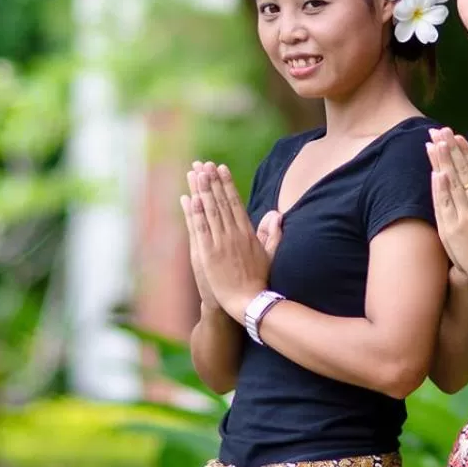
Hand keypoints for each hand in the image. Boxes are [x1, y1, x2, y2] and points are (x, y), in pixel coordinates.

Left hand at [185, 162, 272, 319]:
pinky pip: (200, 228)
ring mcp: (220, 243)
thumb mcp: (270, 255)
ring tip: (195, 173)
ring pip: (209, 211)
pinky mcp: (208, 253)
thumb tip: (277, 214)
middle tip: (203, 164)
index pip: (235, 202)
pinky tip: (190, 197)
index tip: (220, 168)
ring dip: (201, 190)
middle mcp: (233, 234)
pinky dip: (195, 212)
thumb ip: (272, 234)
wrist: (249, 302)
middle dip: (211, 181)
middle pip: (220, 201)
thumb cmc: (260, 281)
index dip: (226, 184)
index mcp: (247, 232)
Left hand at [427, 128, 467, 291]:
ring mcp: (463, 216)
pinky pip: (444, 204)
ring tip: (432, 143)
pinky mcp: (451, 229)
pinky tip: (435, 172)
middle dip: (449, 149)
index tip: (456, 136)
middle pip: (461, 171)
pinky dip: (439, 188)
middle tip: (438, 131)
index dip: (465, 151)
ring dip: (441, 162)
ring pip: (450, 183)